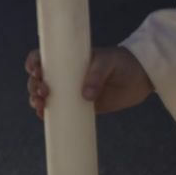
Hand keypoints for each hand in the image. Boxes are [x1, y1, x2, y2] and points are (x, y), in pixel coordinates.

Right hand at [25, 46, 152, 118]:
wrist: (142, 78)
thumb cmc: (122, 62)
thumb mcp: (108, 62)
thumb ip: (96, 76)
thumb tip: (85, 96)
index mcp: (68, 58)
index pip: (44, 58)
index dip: (34, 63)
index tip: (35, 71)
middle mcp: (65, 74)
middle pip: (40, 79)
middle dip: (34, 85)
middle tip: (43, 91)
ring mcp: (72, 91)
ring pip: (46, 95)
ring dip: (37, 100)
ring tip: (39, 105)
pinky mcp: (82, 107)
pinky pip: (61, 111)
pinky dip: (50, 114)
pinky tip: (44, 116)